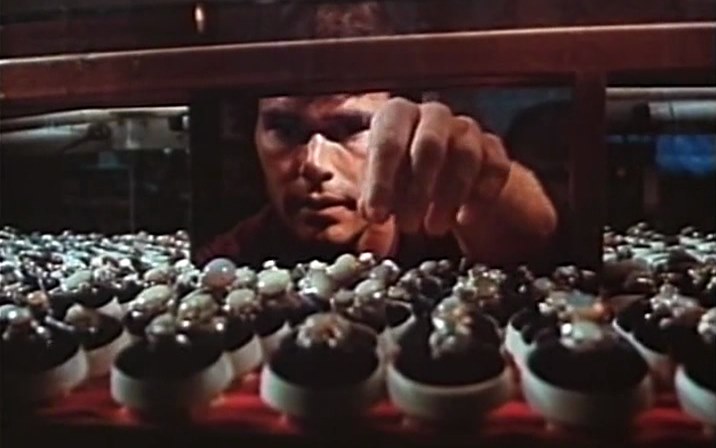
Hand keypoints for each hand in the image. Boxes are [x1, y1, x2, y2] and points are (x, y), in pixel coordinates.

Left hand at [359, 98, 511, 235]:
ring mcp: (467, 128)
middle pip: (430, 146)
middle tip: (408, 226)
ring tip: (432, 228)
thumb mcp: (380, 182)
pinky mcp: (493, 148)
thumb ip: (374, 196)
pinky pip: (495, 168)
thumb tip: (373, 213)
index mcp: (397, 115)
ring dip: (448, 198)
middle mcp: (433, 114)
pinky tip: (464, 219)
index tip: (377, 216)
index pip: (388, 142)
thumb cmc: (402, 174)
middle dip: (417, 192)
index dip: (381, 182)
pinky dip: (481, 197)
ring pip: (465, 157)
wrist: (443, 171)